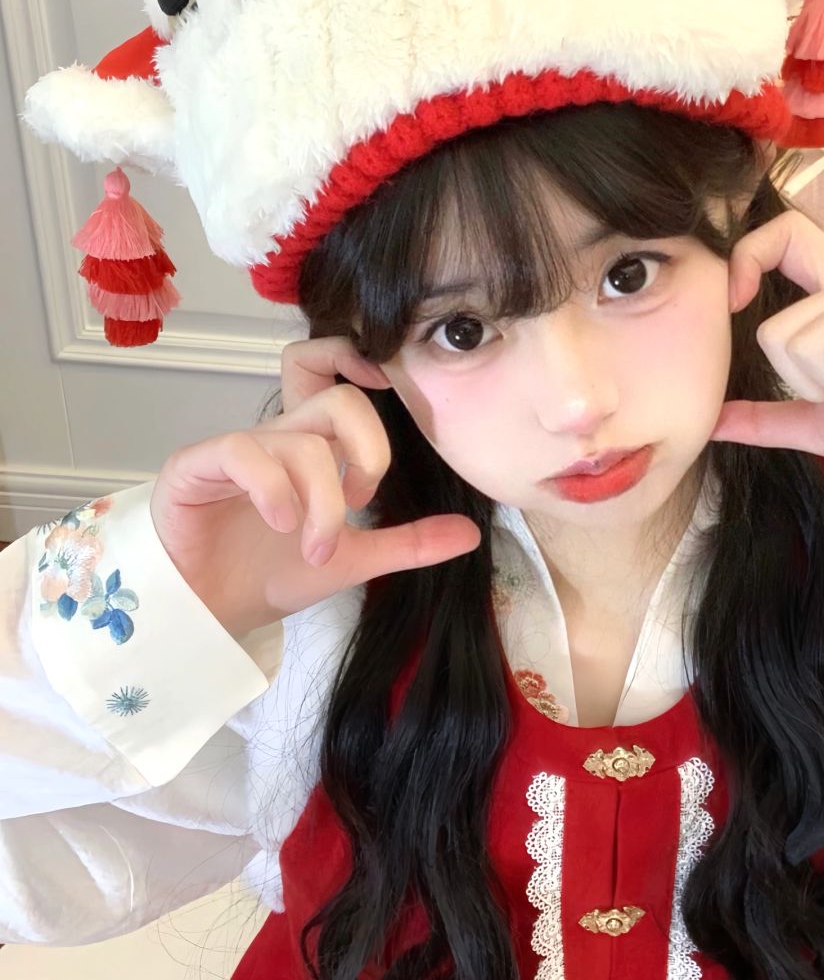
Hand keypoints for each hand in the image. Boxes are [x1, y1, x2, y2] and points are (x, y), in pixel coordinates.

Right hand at [150, 337, 479, 635]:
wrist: (206, 614)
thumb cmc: (269, 574)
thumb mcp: (352, 559)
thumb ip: (407, 543)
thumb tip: (470, 534)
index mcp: (314, 447)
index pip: (338, 376)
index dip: (362, 365)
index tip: (391, 403)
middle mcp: (279, 437)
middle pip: (339, 402)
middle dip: (368, 456)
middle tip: (360, 506)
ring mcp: (238, 448)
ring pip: (303, 442)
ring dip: (324, 503)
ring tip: (317, 548)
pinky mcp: (197, 465)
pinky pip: (246, 451)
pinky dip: (276, 489)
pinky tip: (282, 524)